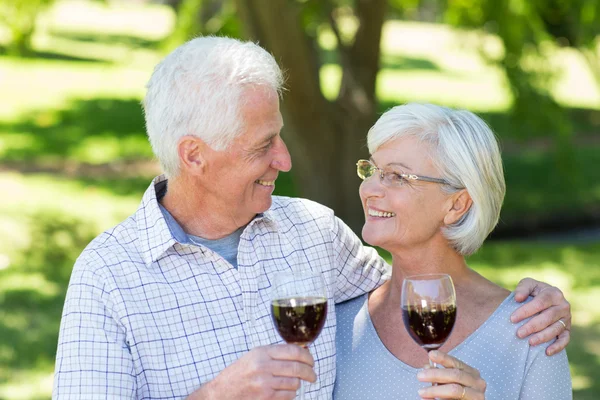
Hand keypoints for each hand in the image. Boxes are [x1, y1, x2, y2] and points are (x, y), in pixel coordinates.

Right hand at [188, 344, 315, 399]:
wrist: (221, 392)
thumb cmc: (239, 373)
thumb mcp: (254, 356)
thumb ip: (275, 353)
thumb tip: (301, 353)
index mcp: (262, 352)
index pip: (293, 351)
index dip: (307, 356)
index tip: (311, 361)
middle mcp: (263, 366)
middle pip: (297, 368)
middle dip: (310, 372)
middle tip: (312, 376)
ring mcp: (264, 383)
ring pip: (294, 383)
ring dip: (297, 384)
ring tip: (291, 384)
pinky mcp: (265, 398)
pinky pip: (288, 396)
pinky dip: (290, 394)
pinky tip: (283, 392)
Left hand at [417, 351, 485, 398]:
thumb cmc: (458, 395)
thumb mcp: (448, 382)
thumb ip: (439, 375)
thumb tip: (427, 367)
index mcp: (471, 373)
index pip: (456, 363)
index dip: (443, 358)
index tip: (431, 354)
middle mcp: (477, 382)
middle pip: (455, 375)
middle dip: (436, 374)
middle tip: (420, 376)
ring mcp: (477, 395)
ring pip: (455, 389)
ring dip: (436, 390)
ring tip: (422, 392)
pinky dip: (440, 399)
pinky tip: (429, 399)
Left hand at [511, 278, 570, 354]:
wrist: (542, 299)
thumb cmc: (533, 292)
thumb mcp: (527, 285)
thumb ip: (522, 289)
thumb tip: (518, 298)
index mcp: (554, 293)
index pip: (540, 303)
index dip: (526, 311)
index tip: (512, 318)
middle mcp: (563, 306)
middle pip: (548, 318)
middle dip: (532, 326)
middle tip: (519, 333)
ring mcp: (566, 319)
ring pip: (555, 329)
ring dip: (542, 337)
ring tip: (530, 342)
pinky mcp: (567, 330)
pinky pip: (565, 340)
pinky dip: (557, 347)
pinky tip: (546, 352)